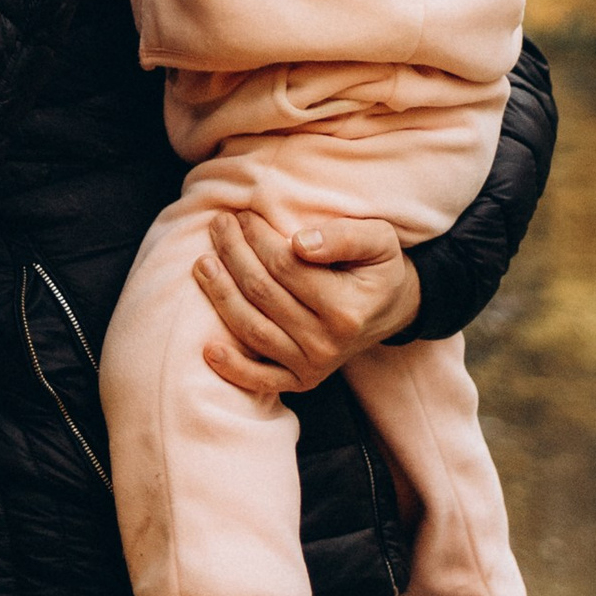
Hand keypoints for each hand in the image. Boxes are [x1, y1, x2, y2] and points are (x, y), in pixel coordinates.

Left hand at [194, 209, 420, 395]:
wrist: (392, 310)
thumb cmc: (380, 268)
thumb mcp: (380, 241)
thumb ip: (344, 237)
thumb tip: (299, 243)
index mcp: (347, 308)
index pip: (285, 266)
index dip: (258, 238)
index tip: (245, 215)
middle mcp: (328, 343)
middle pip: (262, 293)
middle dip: (234, 254)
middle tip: (220, 226)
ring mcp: (313, 365)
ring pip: (252, 329)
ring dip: (220, 294)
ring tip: (203, 263)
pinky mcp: (301, 380)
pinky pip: (260, 379)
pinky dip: (233, 367)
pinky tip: (208, 348)